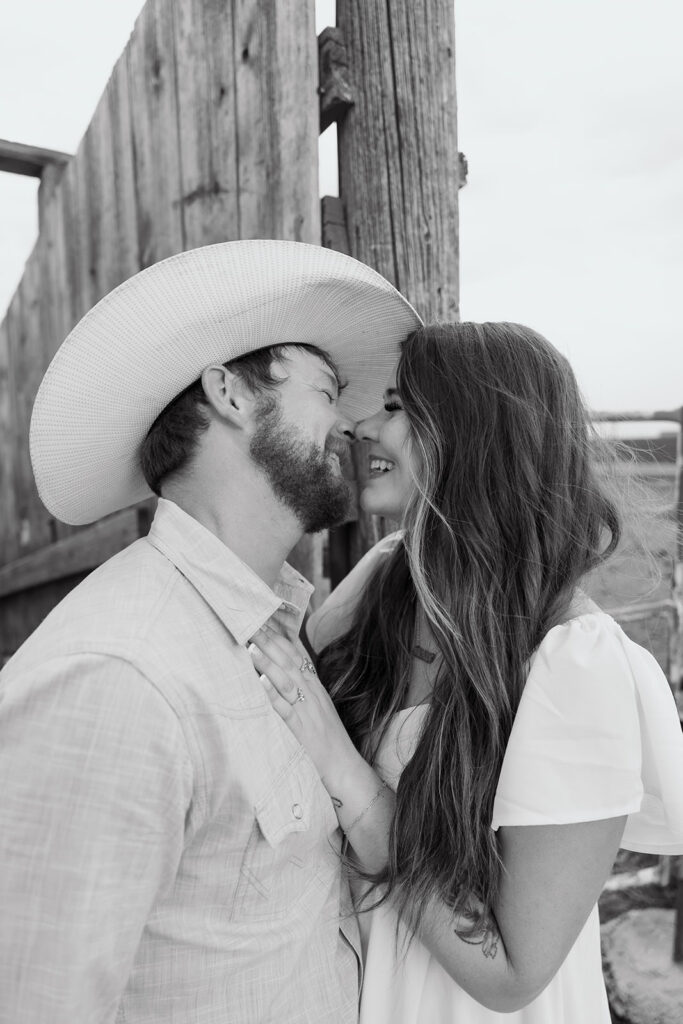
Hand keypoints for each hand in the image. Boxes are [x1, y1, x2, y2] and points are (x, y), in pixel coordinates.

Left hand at [247, 625, 363, 789]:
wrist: (344, 767)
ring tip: (251, 644)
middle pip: (289, 661)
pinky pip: (285, 710)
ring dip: (268, 661)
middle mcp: (312, 693)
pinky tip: (260, 683)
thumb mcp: (316, 706)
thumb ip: (301, 687)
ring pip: (286, 680)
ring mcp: (307, 710)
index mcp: (315, 686)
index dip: (282, 634)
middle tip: (252, 620)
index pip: (297, 653)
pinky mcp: (301, 730)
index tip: (267, 615)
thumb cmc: (326, 738)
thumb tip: (279, 670)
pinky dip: (273, 695)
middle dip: (270, 640)